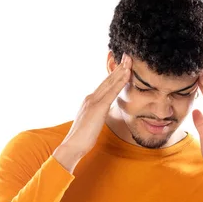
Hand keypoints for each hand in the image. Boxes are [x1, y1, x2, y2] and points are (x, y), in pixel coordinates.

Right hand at [54, 53, 131, 170]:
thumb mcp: (92, 122)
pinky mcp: (98, 108)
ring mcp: (93, 101)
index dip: (113, 74)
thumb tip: (103, 112)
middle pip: (107, 80)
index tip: (121, 65)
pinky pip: (111, 92)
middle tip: (127, 56)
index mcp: (89, 101)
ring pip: (110, 83)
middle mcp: (90, 98)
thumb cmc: (82, 138)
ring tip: (129, 60)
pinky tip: (127, 75)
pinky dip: (120, 82)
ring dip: (121, 71)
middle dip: (118, 67)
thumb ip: (97, 114)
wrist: (73, 145)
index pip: (104, 85)